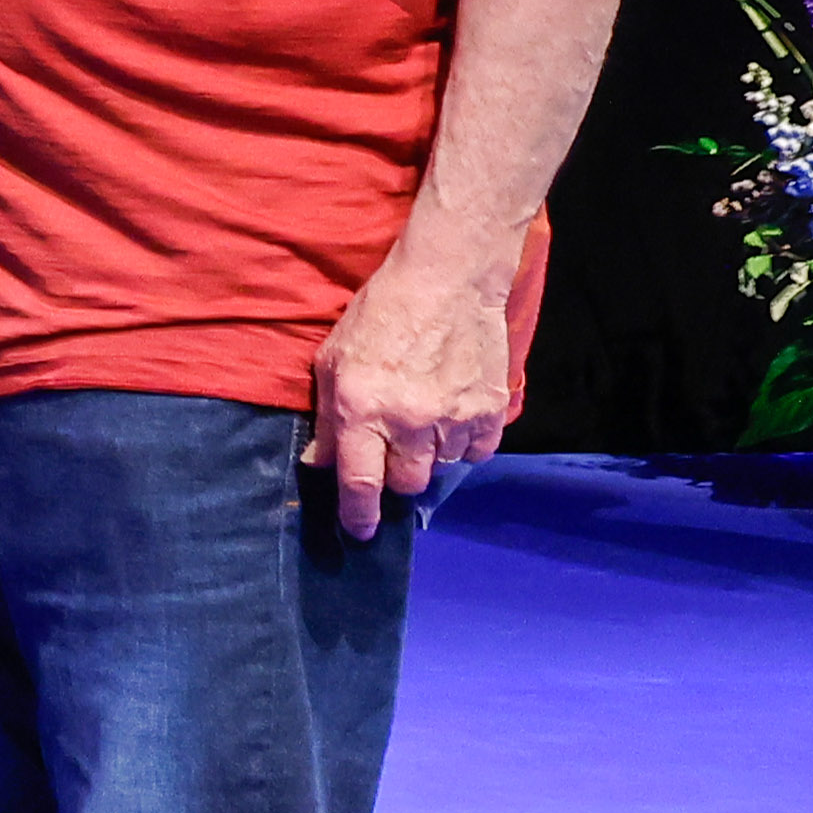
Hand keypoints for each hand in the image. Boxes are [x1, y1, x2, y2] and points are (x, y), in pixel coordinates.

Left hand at [312, 239, 520, 537]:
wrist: (447, 280)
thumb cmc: (380, 315)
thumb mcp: (332, 361)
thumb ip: (329, 418)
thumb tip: (322, 462)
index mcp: (361, 409)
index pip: (359, 483)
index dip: (358, 516)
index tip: (359, 532)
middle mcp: (408, 420)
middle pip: (407, 484)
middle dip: (396, 477)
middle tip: (392, 452)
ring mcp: (454, 416)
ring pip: (442, 468)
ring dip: (430, 456)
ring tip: (422, 421)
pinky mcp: (490, 408)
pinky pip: (478, 452)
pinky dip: (465, 445)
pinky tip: (452, 419)